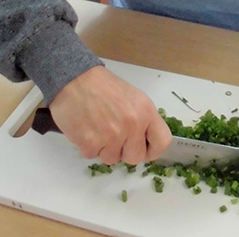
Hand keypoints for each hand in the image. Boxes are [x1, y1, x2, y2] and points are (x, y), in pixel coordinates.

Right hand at [49, 65, 171, 165]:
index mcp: (146, 111)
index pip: (162, 142)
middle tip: (114, 136)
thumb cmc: (103, 87)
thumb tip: (144, 141)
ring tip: (98, 127)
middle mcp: (132, 125)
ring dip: (104, 148)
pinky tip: (86, 128)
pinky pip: (93, 156)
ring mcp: (112, 136)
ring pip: (112, 159)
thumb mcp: (134, 97)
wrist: (75, 80)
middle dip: (125, 151)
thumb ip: (143, 119)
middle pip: (136, 157)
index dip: (153, 149)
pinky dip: (88, 146)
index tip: (144, 149)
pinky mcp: (91, 144)